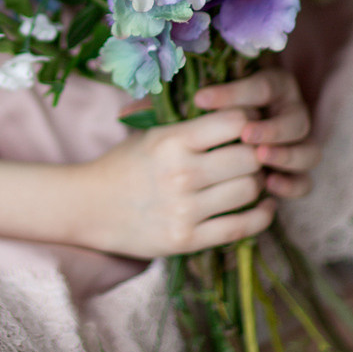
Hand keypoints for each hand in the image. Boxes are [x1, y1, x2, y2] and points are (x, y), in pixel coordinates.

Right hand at [68, 69, 318, 259]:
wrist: (89, 207)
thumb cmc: (124, 164)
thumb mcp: (151, 133)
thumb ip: (191, 124)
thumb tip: (240, 111)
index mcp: (171, 140)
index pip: (233, 121)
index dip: (250, 119)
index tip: (250, 123)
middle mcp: (181, 173)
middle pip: (249, 158)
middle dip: (258, 154)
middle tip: (257, 153)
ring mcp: (185, 209)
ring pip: (249, 191)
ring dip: (258, 183)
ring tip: (255, 178)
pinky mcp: (188, 240)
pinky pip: (242, 227)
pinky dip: (261, 216)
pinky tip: (263, 206)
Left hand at [193, 68, 318, 204]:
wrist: (231, 132)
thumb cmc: (223, 108)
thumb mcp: (223, 95)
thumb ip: (220, 96)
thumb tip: (199, 99)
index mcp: (278, 87)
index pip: (264, 87)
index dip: (236, 93)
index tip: (203, 100)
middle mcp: (294, 114)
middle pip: (297, 122)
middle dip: (272, 128)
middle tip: (245, 134)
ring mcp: (300, 145)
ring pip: (309, 153)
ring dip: (286, 155)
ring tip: (260, 157)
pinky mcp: (298, 173)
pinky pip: (305, 182)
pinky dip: (291, 185)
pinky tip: (269, 185)